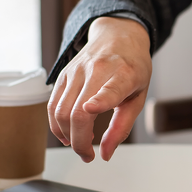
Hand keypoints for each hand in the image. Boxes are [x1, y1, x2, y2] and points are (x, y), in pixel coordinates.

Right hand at [48, 17, 151, 161]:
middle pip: (77, 112)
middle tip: (87, 155)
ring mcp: (76, 71)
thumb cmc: (132, 67)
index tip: (90, 110)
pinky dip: (56, 124)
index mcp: (123, 74)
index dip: (99, 101)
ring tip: (80, 145)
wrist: (118, 36)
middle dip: (78, 142)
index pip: (109, 89)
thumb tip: (106, 154)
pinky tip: (67, 134)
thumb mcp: (138, 96)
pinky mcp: (63, 74)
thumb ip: (122, 127)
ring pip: (60, 111)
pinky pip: (53, 104)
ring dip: (66, 136)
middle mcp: (97, 70)